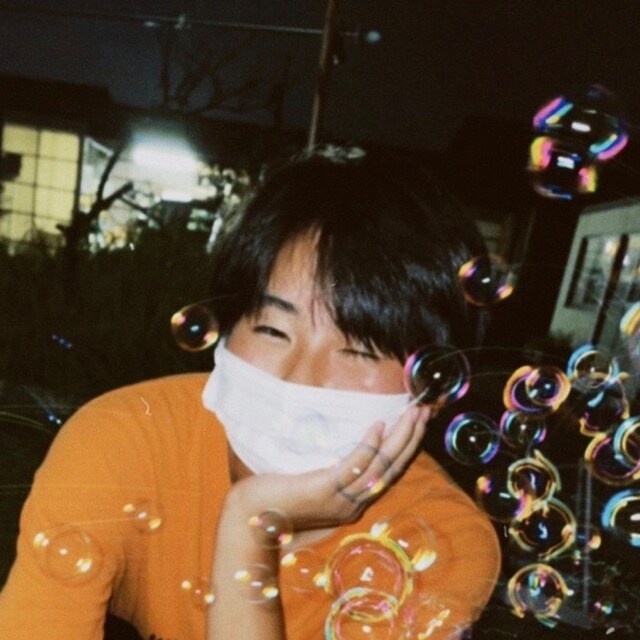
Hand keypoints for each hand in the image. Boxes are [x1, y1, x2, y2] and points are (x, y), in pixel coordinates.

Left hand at [225, 403, 430, 532]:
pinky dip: (369, 446)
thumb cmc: (275, 499)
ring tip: (412, 413)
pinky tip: (378, 426)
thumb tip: (345, 448)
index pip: (389, 473)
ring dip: (400, 437)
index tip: (417, 422)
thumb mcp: (312, 486)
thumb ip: (332, 474)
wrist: (248, 520)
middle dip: (412, 438)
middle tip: (425, 411)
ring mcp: (341, 499)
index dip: (406, 448)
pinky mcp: (324, 490)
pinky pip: (355, 466)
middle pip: (392, 468)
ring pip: (381, 466)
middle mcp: (353, 504)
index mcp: (352, 503)